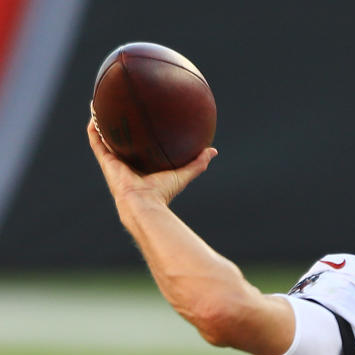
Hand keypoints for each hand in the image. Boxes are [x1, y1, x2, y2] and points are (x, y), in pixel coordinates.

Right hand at [86, 114, 216, 207]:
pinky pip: (96, 141)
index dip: (141, 136)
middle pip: (122, 141)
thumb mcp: (183, 174)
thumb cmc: (163, 192)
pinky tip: (94, 111)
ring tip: (101, 105)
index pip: (141, 149)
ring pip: (105, 138)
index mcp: (143, 167)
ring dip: (102, 122)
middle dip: (121, 126)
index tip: (144, 121)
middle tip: (122, 108)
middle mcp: (127, 163)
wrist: (144, 203)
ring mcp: (114, 162)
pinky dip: (94, 127)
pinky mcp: (105, 161)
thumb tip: (213, 151)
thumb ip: (198, 163)